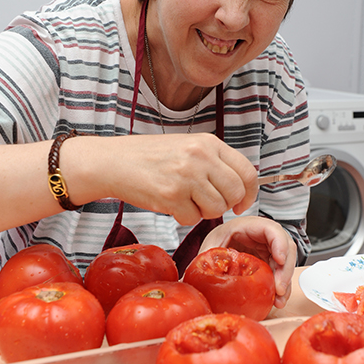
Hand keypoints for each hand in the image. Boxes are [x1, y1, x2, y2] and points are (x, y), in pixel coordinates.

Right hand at [64, 132, 258, 224]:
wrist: (113, 162)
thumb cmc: (149, 157)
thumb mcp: (188, 147)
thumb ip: (214, 163)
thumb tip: (240, 188)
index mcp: (208, 143)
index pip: (247, 171)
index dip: (249, 193)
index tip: (242, 202)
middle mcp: (201, 157)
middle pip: (235, 193)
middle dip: (225, 205)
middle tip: (207, 204)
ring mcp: (187, 176)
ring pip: (216, 209)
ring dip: (203, 212)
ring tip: (185, 201)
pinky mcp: (171, 196)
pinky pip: (192, 219)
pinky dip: (183, 218)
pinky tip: (170, 204)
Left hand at [199, 216, 296, 308]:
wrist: (218, 248)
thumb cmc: (216, 240)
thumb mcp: (209, 245)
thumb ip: (204, 257)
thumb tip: (186, 278)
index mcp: (250, 226)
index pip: (272, 229)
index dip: (280, 243)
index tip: (279, 260)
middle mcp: (264, 237)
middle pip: (285, 248)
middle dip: (285, 269)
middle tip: (278, 288)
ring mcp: (270, 250)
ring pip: (286, 263)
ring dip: (285, 282)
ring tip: (279, 301)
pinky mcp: (271, 264)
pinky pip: (281, 274)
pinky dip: (281, 288)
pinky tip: (277, 301)